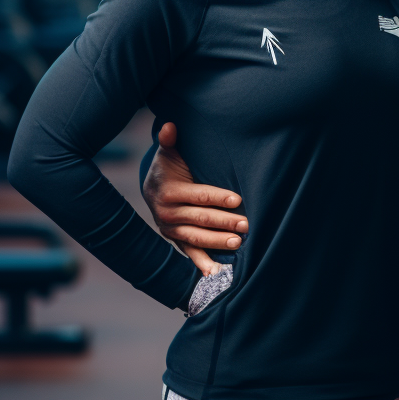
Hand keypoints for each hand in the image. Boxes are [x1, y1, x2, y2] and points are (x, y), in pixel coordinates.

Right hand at [142, 122, 245, 276]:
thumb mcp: (168, 153)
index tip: (238, 200)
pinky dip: (202, 263)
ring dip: (217, 242)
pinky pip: (190, 253)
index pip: (199, 196)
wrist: (152, 187)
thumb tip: (170, 126)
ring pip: (197, 238)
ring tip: (238, 244)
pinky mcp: (176, 240)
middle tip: (246, 225)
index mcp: (169, 192)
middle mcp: (168, 214)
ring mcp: (171, 230)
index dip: (218, 198)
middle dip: (224, 223)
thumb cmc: (168, 166)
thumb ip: (170, 141)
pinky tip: (216, 273)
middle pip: (201, 219)